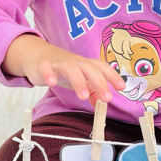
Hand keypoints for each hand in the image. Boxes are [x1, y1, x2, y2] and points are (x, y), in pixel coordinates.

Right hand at [3, 34, 124, 101]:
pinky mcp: (43, 66)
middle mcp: (75, 62)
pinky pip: (45, 68)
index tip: (121, 88)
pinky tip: (52, 83)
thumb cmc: (64, 70)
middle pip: (90, 68)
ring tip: (83, 96)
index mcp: (86, 65)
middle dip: (100, 82)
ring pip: (70, 68)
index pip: (102, 67)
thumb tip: (101, 104)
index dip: (112, 76)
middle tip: (107, 99)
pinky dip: (49, 74)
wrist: (39, 56)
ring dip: (78, 81)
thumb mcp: (80, 79)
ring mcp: (59, 63)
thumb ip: (92, 91)